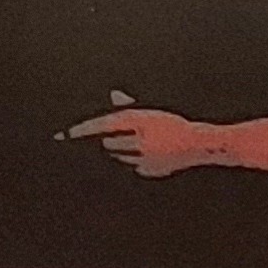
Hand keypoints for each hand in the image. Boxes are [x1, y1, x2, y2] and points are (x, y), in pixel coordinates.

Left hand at [61, 102, 215, 175]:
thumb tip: (112, 96)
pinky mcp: (150, 171)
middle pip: (109, 143)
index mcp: (139, 121)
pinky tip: (151, 154)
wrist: (200, 144)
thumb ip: (130, 105)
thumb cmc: (176, 123)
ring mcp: (144, 158)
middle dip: (110, 140)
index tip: (67, 134)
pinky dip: (136, 161)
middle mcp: (139, 141)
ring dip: (121, 151)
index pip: (102, 125)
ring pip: (119, 157)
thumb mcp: (153, 109)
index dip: (83, 130)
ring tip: (139, 143)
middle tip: (121, 135)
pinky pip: (135, 167)